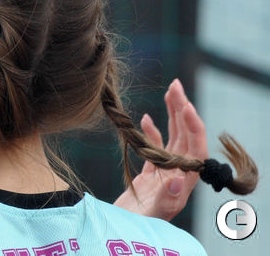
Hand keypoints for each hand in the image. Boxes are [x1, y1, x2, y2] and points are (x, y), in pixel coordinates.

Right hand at [113, 79, 207, 220]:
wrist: (121, 233)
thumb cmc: (137, 226)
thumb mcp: (152, 214)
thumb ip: (167, 197)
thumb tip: (179, 177)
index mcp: (184, 181)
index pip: (196, 147)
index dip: (192, 125)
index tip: (185, 105)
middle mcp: (178, 174)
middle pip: (186, 136)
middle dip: (182, 110)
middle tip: (175, 85)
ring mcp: (165, 172)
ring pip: (173, 138)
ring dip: (172, 115)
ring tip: (169, 92)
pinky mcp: (151, 174)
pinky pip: (156, 147)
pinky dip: (152, 131)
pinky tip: (145, 118)